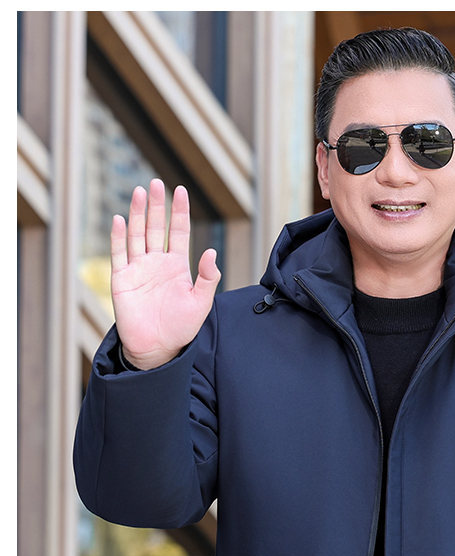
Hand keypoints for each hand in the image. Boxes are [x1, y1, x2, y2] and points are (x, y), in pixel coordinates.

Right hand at [110, 178, 220, 369]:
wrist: (158, 348)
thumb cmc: (181, 327)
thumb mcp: (201, 303)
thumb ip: (208, 277)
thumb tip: (210, 251)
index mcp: (177, 266)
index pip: (178, 232)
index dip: (179, 212)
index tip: (181, 190)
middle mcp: (157, 262)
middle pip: (156, 227)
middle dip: (157, 205)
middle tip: (156, 182)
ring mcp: (138, 269)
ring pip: (137, 235)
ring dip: (138, 214)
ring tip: (140, 192)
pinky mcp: (122, 278)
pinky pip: (119, 254)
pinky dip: (119, 237)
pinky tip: (120, 220)